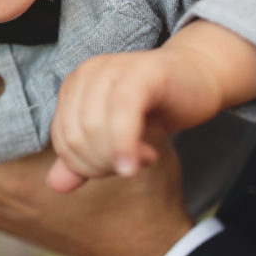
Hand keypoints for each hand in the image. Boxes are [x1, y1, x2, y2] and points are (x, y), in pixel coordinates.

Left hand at [48, 20, 255, 191]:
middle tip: (132, 164)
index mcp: (73, 86)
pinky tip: (145, 159)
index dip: (86, 166)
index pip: (62, 139)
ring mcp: (112, 69)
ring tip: (144, 157)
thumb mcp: (115, 137)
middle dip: (103, 163)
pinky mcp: (141, 73)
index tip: (116, 167)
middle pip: (76, 136)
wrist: (200, 78)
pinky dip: (127, 144)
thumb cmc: (156, 108)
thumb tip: (55, 185)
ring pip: (95, 127)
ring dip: (119, 155)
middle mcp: (86, 74)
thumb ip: (86, 159)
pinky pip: (122, 113)